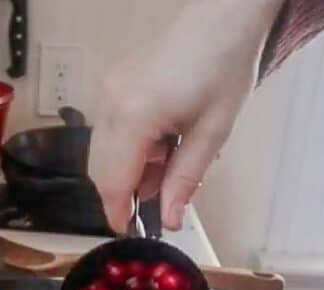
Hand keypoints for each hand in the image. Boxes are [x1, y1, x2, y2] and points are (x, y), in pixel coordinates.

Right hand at [88, 0, 283, 230]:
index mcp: (134, 117)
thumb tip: (168, 220)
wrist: (221, 18)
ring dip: (128, 170)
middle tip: (156, 205)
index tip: (130, 234)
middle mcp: (109, 104)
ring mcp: (106, 91)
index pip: (113, 180)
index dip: (118, 212)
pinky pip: (108, 130)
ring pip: (102, 151)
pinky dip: (128, 148)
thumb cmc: (224, 68)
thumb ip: (184, 179)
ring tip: (168, 167)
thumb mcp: (212, 133)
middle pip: (99, 169)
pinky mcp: (111, 84)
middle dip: (122, 193)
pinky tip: (160, 145)